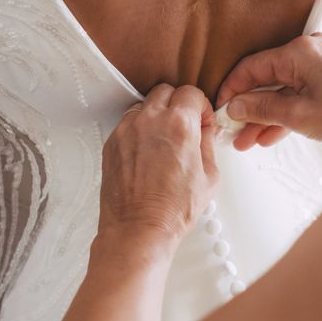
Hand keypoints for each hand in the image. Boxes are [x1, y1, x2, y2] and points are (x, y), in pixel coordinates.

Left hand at [99, 84, 218, 247]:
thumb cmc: (173, 209)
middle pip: (166, 91)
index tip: (202, 120)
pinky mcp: (112, 142)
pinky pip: (128, 123)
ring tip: (164, 139)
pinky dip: (139, 130)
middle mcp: (150, 121)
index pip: (191, 93)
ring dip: (156, 115)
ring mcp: (127, 130)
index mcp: (179, 124)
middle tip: (184, 125)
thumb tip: (208, 130)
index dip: (201, 107)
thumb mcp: (209, 176)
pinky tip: (147, 152)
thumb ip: (209, 144)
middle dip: (178, 104)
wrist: (139, 228)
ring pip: (144, 105)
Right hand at [217, 33, 321, 149]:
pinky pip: (296, 94)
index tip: (219, 108)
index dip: (232, 90)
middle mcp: (308, 52)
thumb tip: (234, 106)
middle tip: (231, 129)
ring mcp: (318, 65)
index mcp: (300, 53)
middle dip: (247, 108)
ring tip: (245, 140)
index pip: (252, 68)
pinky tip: (266, 135)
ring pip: (280, 91)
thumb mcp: (299, 116)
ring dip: (264, 115)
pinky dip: (283, 113)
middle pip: (265, 80)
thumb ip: (261, 108)